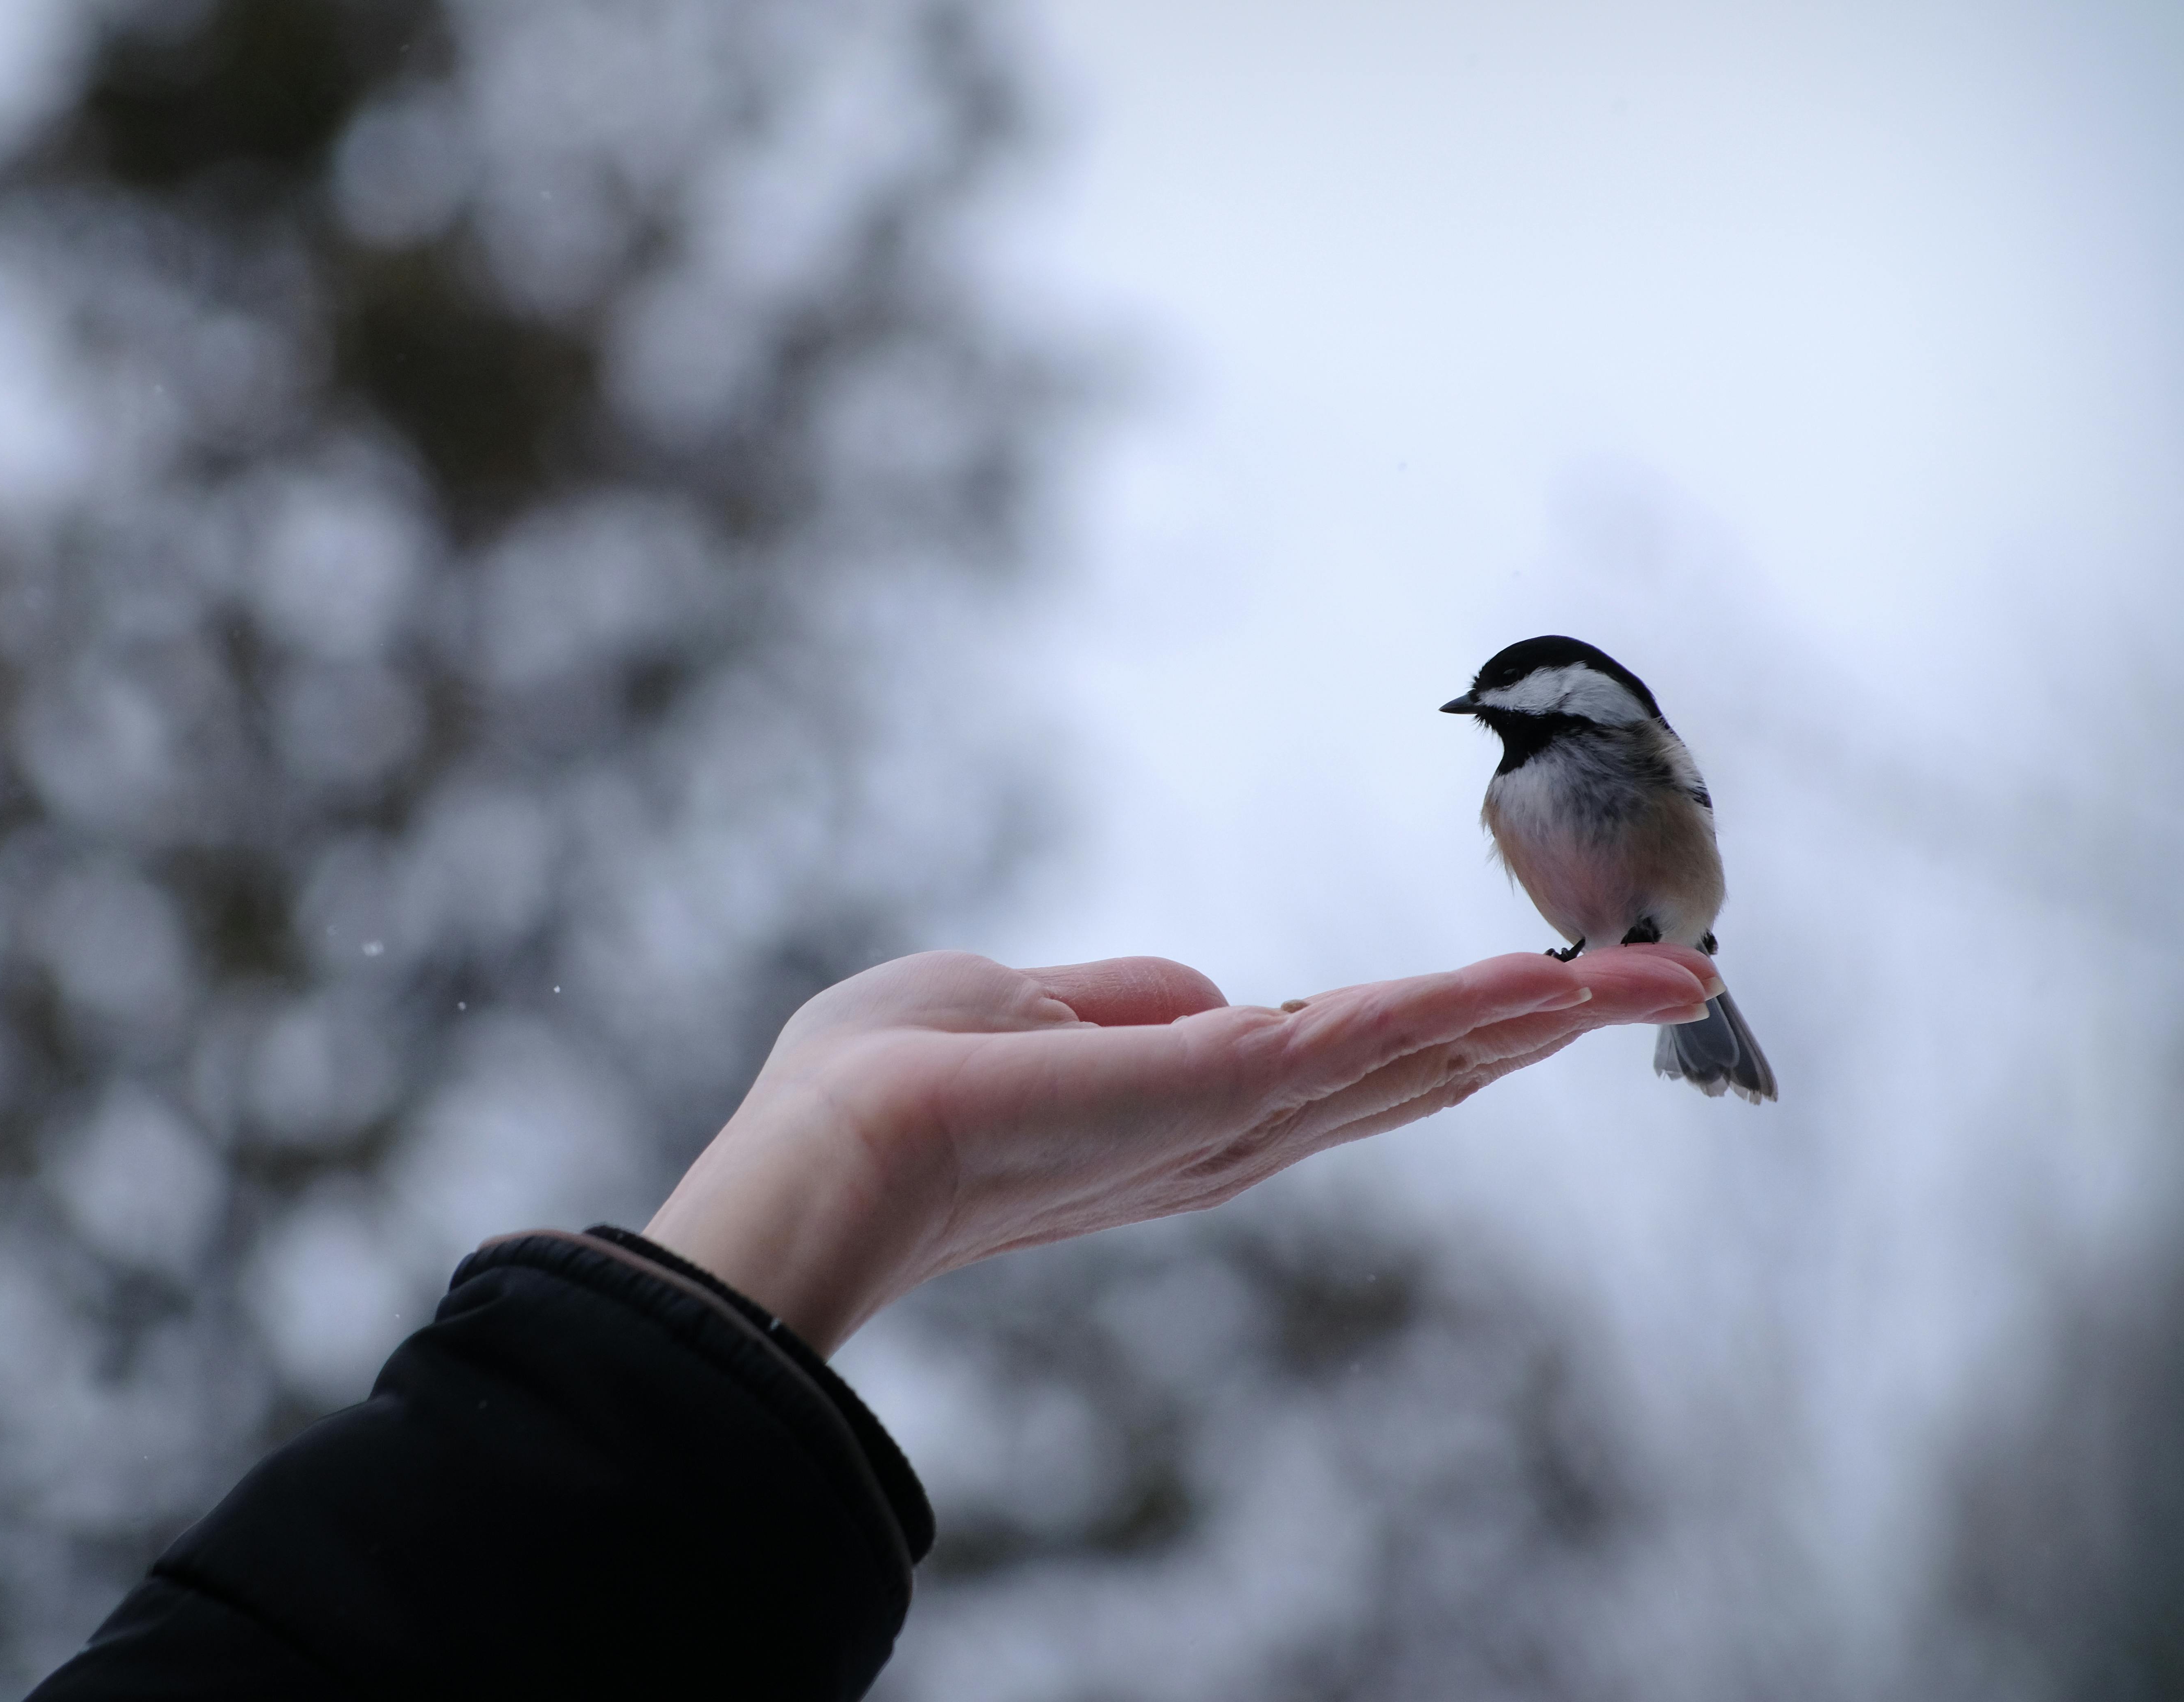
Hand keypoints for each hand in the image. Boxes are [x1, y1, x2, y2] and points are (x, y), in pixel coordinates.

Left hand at [643, 945, 1720, 1351]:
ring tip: (1661, 978)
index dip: (1439, 1032)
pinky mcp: (1222, 1089)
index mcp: (1183, 1107)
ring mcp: (1235, 1117)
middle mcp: (1232, 1131)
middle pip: (1411, 1068)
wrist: (828, 1150)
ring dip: (1538, 1015)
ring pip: (1416, 1053)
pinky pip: (1364, 1039)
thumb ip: (1114, 1000)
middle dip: (1535, 1028)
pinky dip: (1463, 1007)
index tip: (1535, 999)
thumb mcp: (1008, 1005)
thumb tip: (1197, 996)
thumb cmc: (884, 1082)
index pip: (1341, 1066)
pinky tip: (1555, 990)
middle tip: (1665, 984)